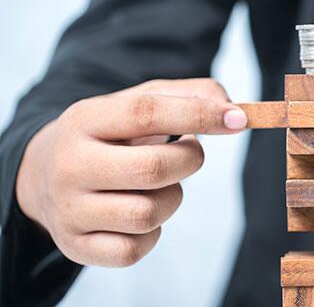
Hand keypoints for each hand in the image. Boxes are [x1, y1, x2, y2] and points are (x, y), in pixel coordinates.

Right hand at [15, 78, 246, 266]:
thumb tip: (232, 109)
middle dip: (189, 161)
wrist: (44, 176)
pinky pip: (133, 250)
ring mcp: (68, 209)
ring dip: (171, 199)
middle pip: (153, 169)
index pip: (147, 112)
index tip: (238, 119)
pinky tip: (139, 212)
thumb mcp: (140, 103)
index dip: (199, 114)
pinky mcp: (75, 246)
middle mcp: (69, 164)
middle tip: (189, 152)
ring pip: (147, 214)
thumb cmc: (111, 136)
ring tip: (157, 185)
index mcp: (84, 119)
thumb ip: (190, 95)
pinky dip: (151, 234)